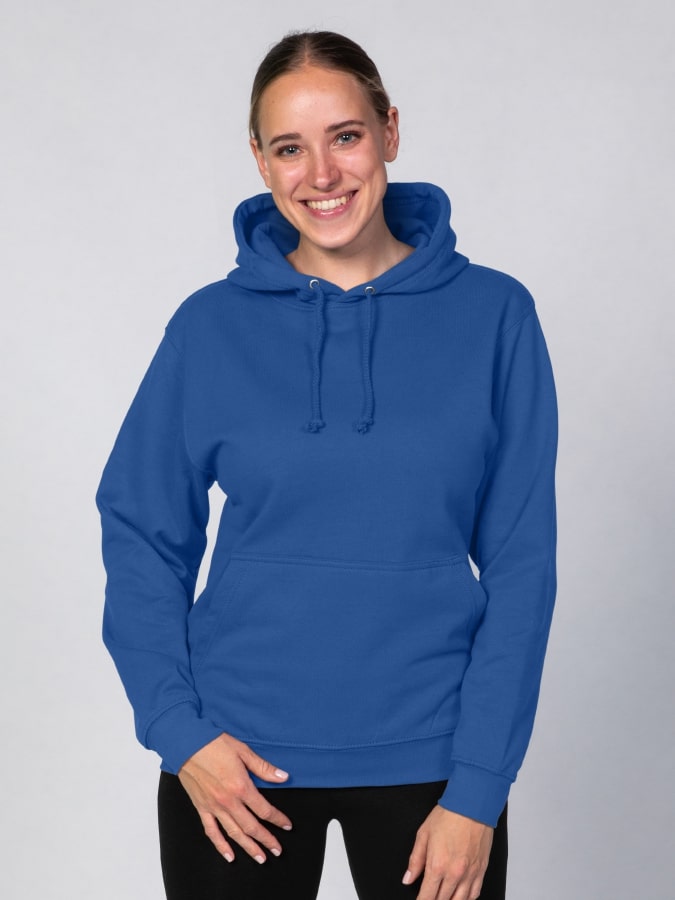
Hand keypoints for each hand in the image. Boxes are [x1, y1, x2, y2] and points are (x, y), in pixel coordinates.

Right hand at [177, 732, 292, 863]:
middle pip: (251, 827)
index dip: (278, 819)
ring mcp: (214, 807)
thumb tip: (283, 777)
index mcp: (241, 787)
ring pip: (234, 833)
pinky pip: (211, 832)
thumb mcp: (244, 751)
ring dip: (248, 848)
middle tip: (277, 851)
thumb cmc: (214, 744)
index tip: (287, 825)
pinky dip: (221, 846)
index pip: (264, 810)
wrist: (187, 744)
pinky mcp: (201, 808)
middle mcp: (228, 802)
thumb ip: (263, 768)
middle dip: (266, 840)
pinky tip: (229, 856)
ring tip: (260, 858)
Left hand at [402, 805, 493, 899]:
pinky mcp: (481, 870)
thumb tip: (408, 878)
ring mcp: (470, 874)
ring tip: (442, 898)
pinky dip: (466, 899)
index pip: (427, 897)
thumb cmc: (448, 816)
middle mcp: (454, 873)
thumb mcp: (423, 834)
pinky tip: (460, 898)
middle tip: (429, 897)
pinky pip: (475, 894)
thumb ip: (415, 860)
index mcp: (437, 865)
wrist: (471, 805)